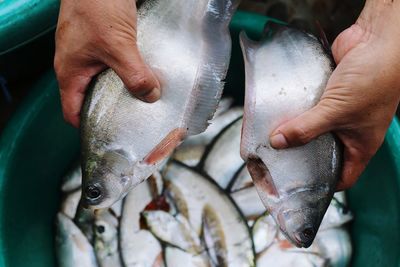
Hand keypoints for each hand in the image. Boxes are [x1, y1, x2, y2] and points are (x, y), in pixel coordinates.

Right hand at [54, 0, 160, 126]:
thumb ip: (134, 75)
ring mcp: (88, 53)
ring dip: (122, 88)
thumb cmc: (95, 6)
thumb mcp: (118, 46)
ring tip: (142, 97)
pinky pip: (112, 64)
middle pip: (91, 98)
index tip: (111, 133)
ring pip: (104, 81)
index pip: (73, 112)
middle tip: (133, 117)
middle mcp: (76, 65)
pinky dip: (126, 71)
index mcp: (70, 73)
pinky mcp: (101, 42)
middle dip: (111, 108)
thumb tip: (150, 97)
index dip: (89, 125)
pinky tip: (143, 73)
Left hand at [269, 0, 399, 189]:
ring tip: (272, 136)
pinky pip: (309, 106)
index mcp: (360, 145)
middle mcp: (349, 131)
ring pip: (313, 128)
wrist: (378, 40)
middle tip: (277, 159)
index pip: (342, 176)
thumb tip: (278, 142)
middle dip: (301, 155)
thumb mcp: (337, 112)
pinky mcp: (328, 93)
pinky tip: (279, 111)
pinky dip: (296, 109)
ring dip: (295, 129)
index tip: (298, 184)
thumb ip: (306, 128)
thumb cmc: (374, 80)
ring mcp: (338, 111)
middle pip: (322, 151)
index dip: (323, 184)